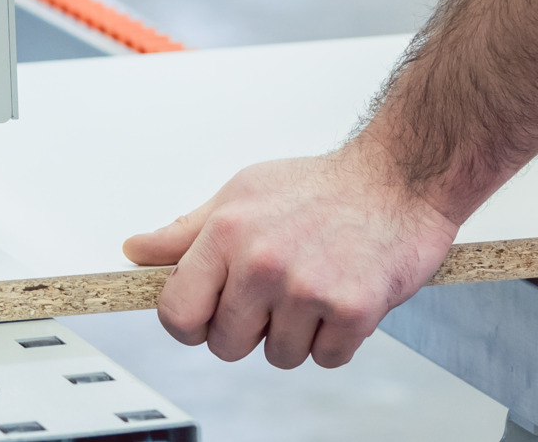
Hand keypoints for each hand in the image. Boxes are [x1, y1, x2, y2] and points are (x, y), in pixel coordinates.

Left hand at [121, 138, 460, 368]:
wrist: (399, 177)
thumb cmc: (321, 187)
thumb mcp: (241, 194)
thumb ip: (186, 232)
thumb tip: (138, 251)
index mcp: (226, 232)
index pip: (176, 313)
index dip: (191, 323)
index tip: (211, 314)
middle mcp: (262, 262)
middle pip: (226, 345)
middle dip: (249, 329)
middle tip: (277, 292)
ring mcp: (308, 289)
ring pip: (279, 357)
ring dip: (297, 333)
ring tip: (315, 286)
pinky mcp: (352, 310)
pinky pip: (327, 359)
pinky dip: (337, 339)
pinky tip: (343, 296)